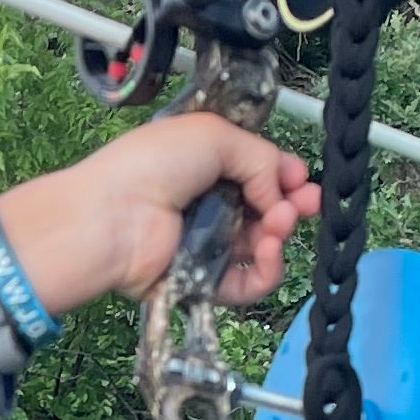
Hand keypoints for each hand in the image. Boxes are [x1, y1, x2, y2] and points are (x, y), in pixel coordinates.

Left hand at [0, 114, 320, 317]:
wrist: (112, 216)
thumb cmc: (153, 165)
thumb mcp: (213, 136)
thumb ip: (261, 158)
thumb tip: (282, 193)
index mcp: (205, 163)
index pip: (259, 171)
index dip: (286, 175)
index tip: (302, 179)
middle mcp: (207, 202)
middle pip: (267, 210)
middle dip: (294, 205)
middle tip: (307, 203)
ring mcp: (206, 243)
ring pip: (262, 246)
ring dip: (280, 234)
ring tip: (279, 223)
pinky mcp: (203, 280)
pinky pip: (247, 283)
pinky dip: (266, 269)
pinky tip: (268, 250)